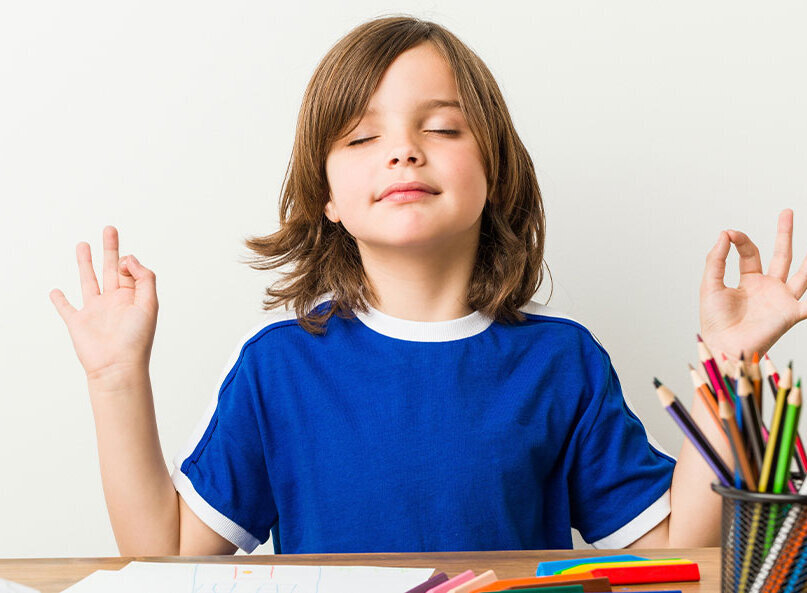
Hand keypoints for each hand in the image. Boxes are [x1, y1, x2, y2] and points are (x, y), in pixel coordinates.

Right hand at [49, 226, 158, 380]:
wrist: (117, 366)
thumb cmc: (136, 339)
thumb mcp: (149, 304)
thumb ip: (143, 278)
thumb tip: (129, 257)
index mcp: (132, 297)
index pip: (131, 270)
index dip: (129, 262)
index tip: (126, 264)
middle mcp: (114, 301)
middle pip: (111, 268)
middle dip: (110, 249)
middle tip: (109, 229)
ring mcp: (95, 310)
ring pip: (88, 280)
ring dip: (85, 263)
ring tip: (82, 245)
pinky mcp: (77, 322)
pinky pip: (66, 308)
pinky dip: (59, 300)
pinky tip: (55, 291)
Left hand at [700, 209, 806, 360]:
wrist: (722, 345)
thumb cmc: (714, 320)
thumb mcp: (710, 285)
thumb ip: (716, 260)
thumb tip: (724, 234)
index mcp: (748, 281)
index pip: (750, 253)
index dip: (741, 241)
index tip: (730, 234)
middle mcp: (768, 288)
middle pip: (781, 255)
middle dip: (784, 233)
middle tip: (787, 211)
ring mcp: (781, 299)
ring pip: (803, 275)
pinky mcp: (790, 314)